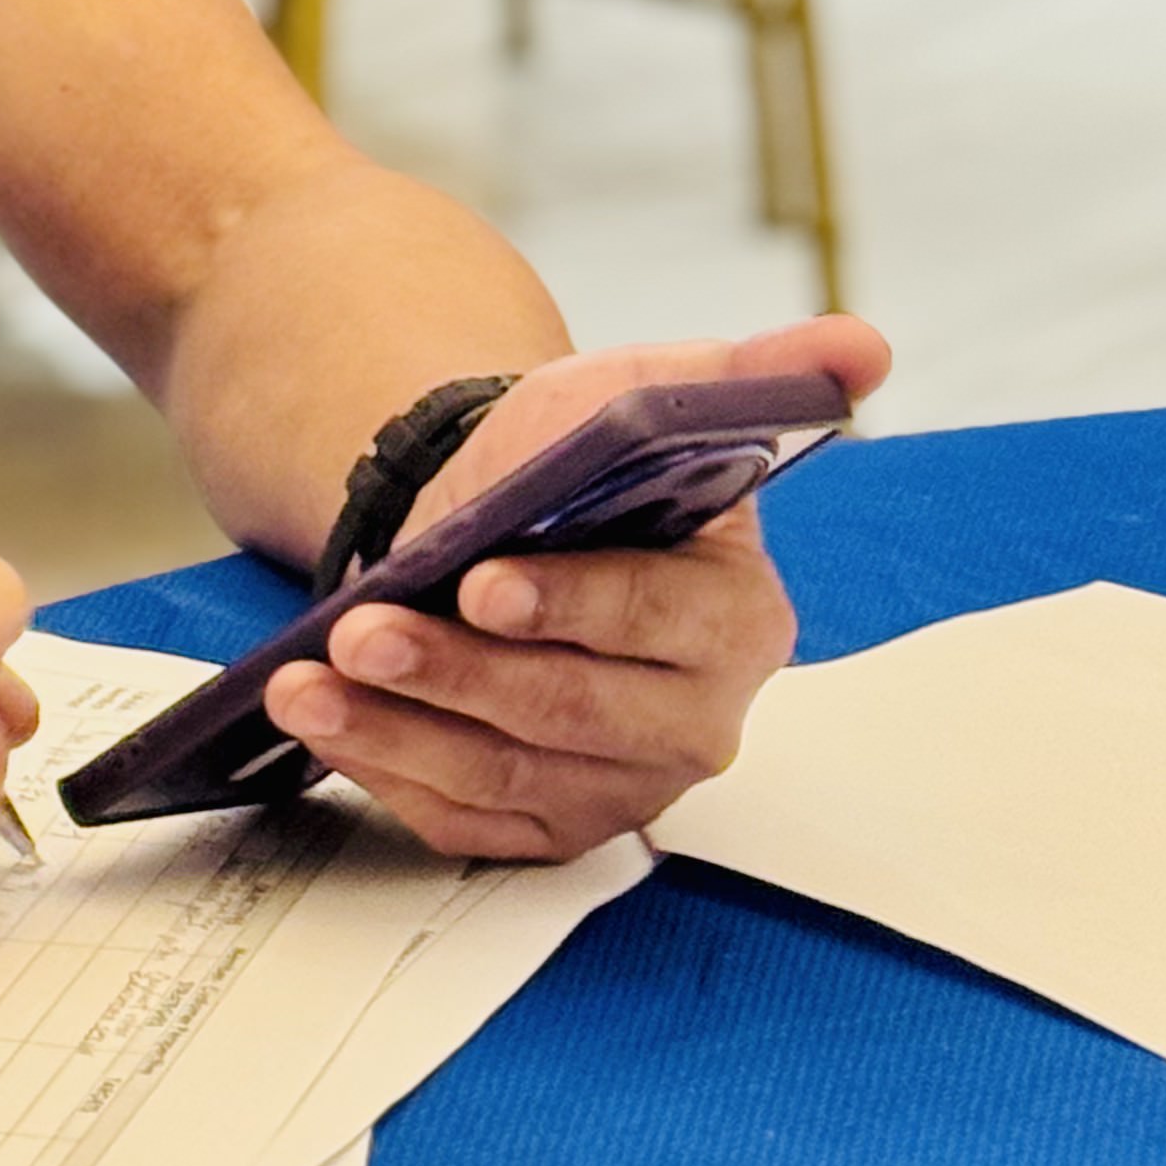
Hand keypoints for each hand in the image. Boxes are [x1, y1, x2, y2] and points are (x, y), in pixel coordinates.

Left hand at [261, 316, 888, 861]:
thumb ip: (756, 372)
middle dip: (456, 672)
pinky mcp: (549, 821)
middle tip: (360, 627)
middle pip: (569, 710)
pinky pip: (466, 820)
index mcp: (738, 620)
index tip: (481, 580)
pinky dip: (386, 773)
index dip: (570, 603)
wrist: (508, 516)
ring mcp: (621, 783)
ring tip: (304, 682)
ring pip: (505, 773)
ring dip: (397, 727)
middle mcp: (693, 720)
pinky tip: (324, 725)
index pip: (657, 620)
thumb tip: (862, 344)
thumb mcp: (656, 392)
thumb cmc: (585, 461)